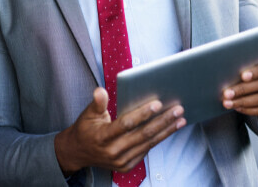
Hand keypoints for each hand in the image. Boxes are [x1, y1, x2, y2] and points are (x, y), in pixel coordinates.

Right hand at [54, 87, 185, 174]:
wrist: (78, 152)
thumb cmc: (85, 129)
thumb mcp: (87, 114)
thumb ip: (97, 103)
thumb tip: (101, 91)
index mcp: (102, 137)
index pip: (126, 124)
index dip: (142, 114)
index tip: (157, 103)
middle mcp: (113, 151)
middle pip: (143, 135)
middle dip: (163, 121)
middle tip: (178, 109)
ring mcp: (121, 161)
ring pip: (148, 143)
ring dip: (166, 131)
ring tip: (180, 119)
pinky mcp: (127, 165)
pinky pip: (146, 150)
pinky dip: (159, 139)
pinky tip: (169, 129)